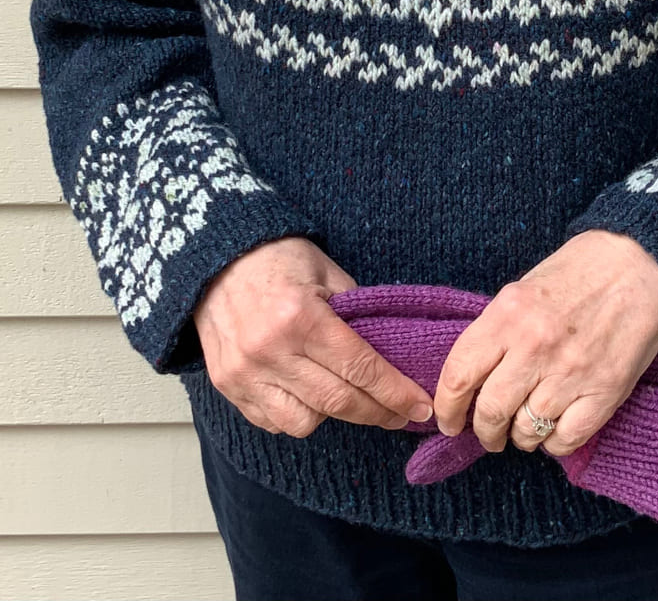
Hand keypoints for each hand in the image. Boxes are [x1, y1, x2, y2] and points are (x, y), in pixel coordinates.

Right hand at [193, 236, 434, 438]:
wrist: (215, 257)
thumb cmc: (278, 258)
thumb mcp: (327, 272)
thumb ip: (357, 312)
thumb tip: (391, 353)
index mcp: (300, 317)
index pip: (360, 368)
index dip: (395, 393)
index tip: (419, 407)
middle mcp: (270, 351)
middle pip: (338, 402)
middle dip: (377, 413)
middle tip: (401, 415)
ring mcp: (244, 373)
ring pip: (303, 422)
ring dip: (333, 415)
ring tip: (347, 397)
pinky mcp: (227, 385)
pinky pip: (272, 421)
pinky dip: (296, 414)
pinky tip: (309, 396)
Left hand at [432, 229, 657, 457]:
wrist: (640, 264)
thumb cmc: (580, 270)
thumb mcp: (524, 289)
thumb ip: (498, 330)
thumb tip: (474, 377)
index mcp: (508, 315)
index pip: (459, 374)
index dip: (447, 407)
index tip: (447, 420)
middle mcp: (534, 346)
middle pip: (490, 412)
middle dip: (483, 432)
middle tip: (487, 434)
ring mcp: (570, 373)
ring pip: (526, 432)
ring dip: (520, 437)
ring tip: (524, 427)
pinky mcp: (605, 393)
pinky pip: (565, 440)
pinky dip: (553, 442)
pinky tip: (554, 427)